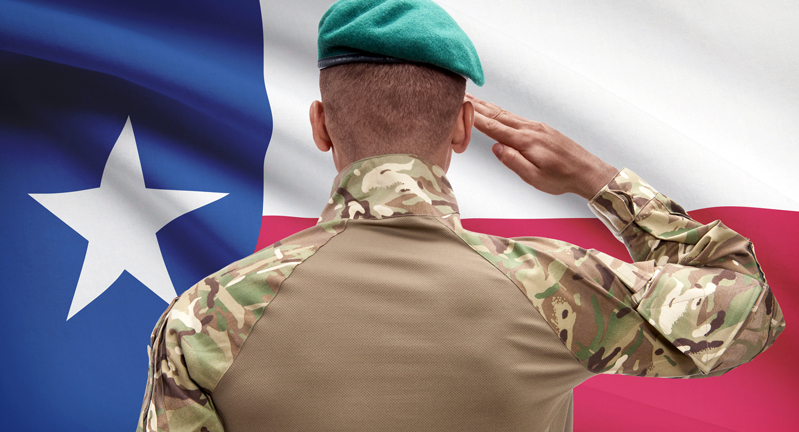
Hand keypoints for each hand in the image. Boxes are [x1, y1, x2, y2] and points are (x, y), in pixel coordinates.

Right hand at [466, 94, 617, 199]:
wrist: (586, 170)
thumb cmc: (561, 178)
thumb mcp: (534, 178)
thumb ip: (513, 161)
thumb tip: (496, 147)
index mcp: (525, 141)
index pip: (493, 127)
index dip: (474, 117)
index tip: (459, 107)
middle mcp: (530, 129)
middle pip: (497, 115)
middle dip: (476, 106)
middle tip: (460, 95)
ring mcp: (536, 127)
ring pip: (506, 114)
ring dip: (487, 106)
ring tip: (472, 99)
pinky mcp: (541, 128)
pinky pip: (515, 117)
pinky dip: (501, 111)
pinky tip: (495, 111)